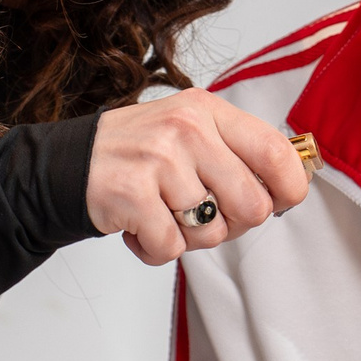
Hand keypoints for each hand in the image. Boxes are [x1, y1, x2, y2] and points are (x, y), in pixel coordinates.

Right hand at [86, 89, 307, 262]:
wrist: (68, 163)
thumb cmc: (141, 154)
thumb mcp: (190, 130)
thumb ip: (236, 151)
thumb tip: (293, 184)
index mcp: (207, 111)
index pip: (276, 152)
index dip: (289, 188)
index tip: (278, 202)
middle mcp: (187, 129)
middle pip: (252, 205)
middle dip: (232, 224)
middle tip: (203, 214)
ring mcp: (159, 160)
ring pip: (212, 232)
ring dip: (189, 238)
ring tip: (164, 215)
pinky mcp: (132, 194)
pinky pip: (171, 247)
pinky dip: (155, 250)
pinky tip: (140, 227)